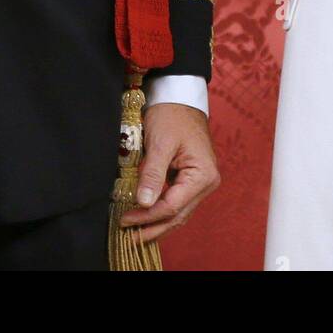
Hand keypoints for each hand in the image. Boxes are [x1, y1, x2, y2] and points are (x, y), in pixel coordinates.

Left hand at [119, 103, 219, 244]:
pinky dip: (161, 210)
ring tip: (135, 232)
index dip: (148, 216)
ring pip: (178, 212)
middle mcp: (206, 182)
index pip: (173, 206)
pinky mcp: (191, 179)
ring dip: (157, 223)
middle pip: (178, 215)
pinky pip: (176, 201)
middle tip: (129, 236)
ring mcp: (200, 182)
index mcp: (203, 174)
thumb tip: (144, 202)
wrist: (178, 97)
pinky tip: (146, 215)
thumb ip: (152, 173)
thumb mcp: (160, 143)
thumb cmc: (172, 115)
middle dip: (153, 227)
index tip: (126, 219)